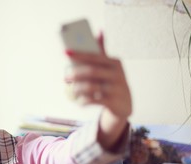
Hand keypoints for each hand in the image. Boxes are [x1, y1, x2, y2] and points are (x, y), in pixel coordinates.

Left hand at [65, 33, 132, 149]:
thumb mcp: (110, 67)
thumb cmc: (113, 82)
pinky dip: (83, 101)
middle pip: (91, 71)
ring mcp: (116, 88)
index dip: (79, 54)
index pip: (94, 56)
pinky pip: (93, 100)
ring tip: (72, 90)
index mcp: (114, 62)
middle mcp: (117, 74)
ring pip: (91, 87)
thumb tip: (99, 31)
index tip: (65, 52)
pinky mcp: (113, 102)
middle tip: (66, 77)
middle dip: (76, 74)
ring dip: (78, 89)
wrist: (125, 104)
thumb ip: (102, 52)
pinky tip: (79, 101)